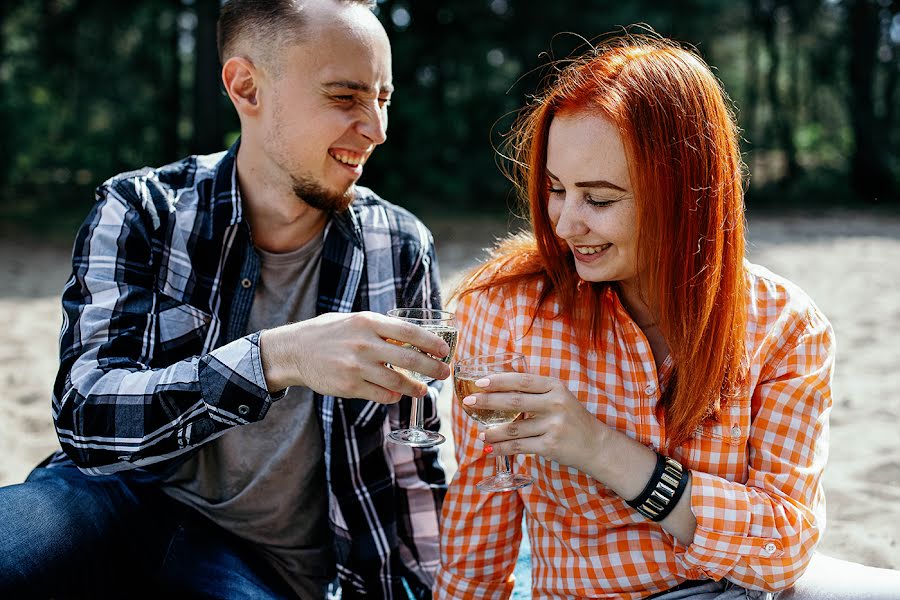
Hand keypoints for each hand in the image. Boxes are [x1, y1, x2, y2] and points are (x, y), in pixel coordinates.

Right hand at [259, 311, 450, 403]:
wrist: (294, 351)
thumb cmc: (328, 333)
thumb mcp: (354, 320)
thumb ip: (381, 329)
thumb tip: (413, 338)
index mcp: (368, 322)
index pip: (409, 332)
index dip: (431, 342)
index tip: (444, 350)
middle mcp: (364, 344)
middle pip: (409, 359)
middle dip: (432, 368)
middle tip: (445, 373)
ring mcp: (356, 367)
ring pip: (397, 381)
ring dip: (415, 387)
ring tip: (424, 390)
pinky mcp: (349, 386)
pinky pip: (380, 395)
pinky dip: (393, 396)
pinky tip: (398, 394)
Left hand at [463, 372, 610, 472]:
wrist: (595, 445)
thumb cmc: (571, 418)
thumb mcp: (559, 397)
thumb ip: (535, 390)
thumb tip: (501, 382)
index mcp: (555, 387)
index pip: (522, 380)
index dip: (499, 380)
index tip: (480, 382)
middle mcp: (556, 404)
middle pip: (515, 401)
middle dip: (488, 401)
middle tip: (468, 401)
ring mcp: (554, 426)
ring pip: (514, 428)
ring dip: (493, 431)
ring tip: (480, 432)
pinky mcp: (551, 446)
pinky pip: (519, 447)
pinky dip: (502, 448)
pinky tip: (491, 448)